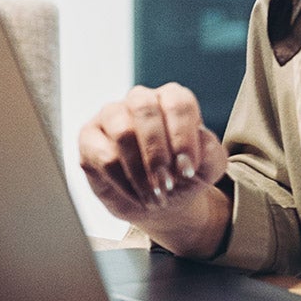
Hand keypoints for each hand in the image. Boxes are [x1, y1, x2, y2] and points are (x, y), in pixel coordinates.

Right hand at [75, 83, 230, 255]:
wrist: (160, 201)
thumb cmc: (182, 176)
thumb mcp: (208, 169)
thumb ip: (211, 153)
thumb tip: (199, 140)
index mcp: (170, 99)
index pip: (177, 102)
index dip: (183, 136)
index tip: (187, 170)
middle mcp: (139, 101)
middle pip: (145, 109)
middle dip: (158, 152)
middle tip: (167, 184)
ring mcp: (110, 116)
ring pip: (122, 131)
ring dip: (140, 170)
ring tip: (154, 195)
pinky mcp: (89, 139)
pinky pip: (103, 155)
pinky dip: (124, 181)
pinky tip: (138, 196)